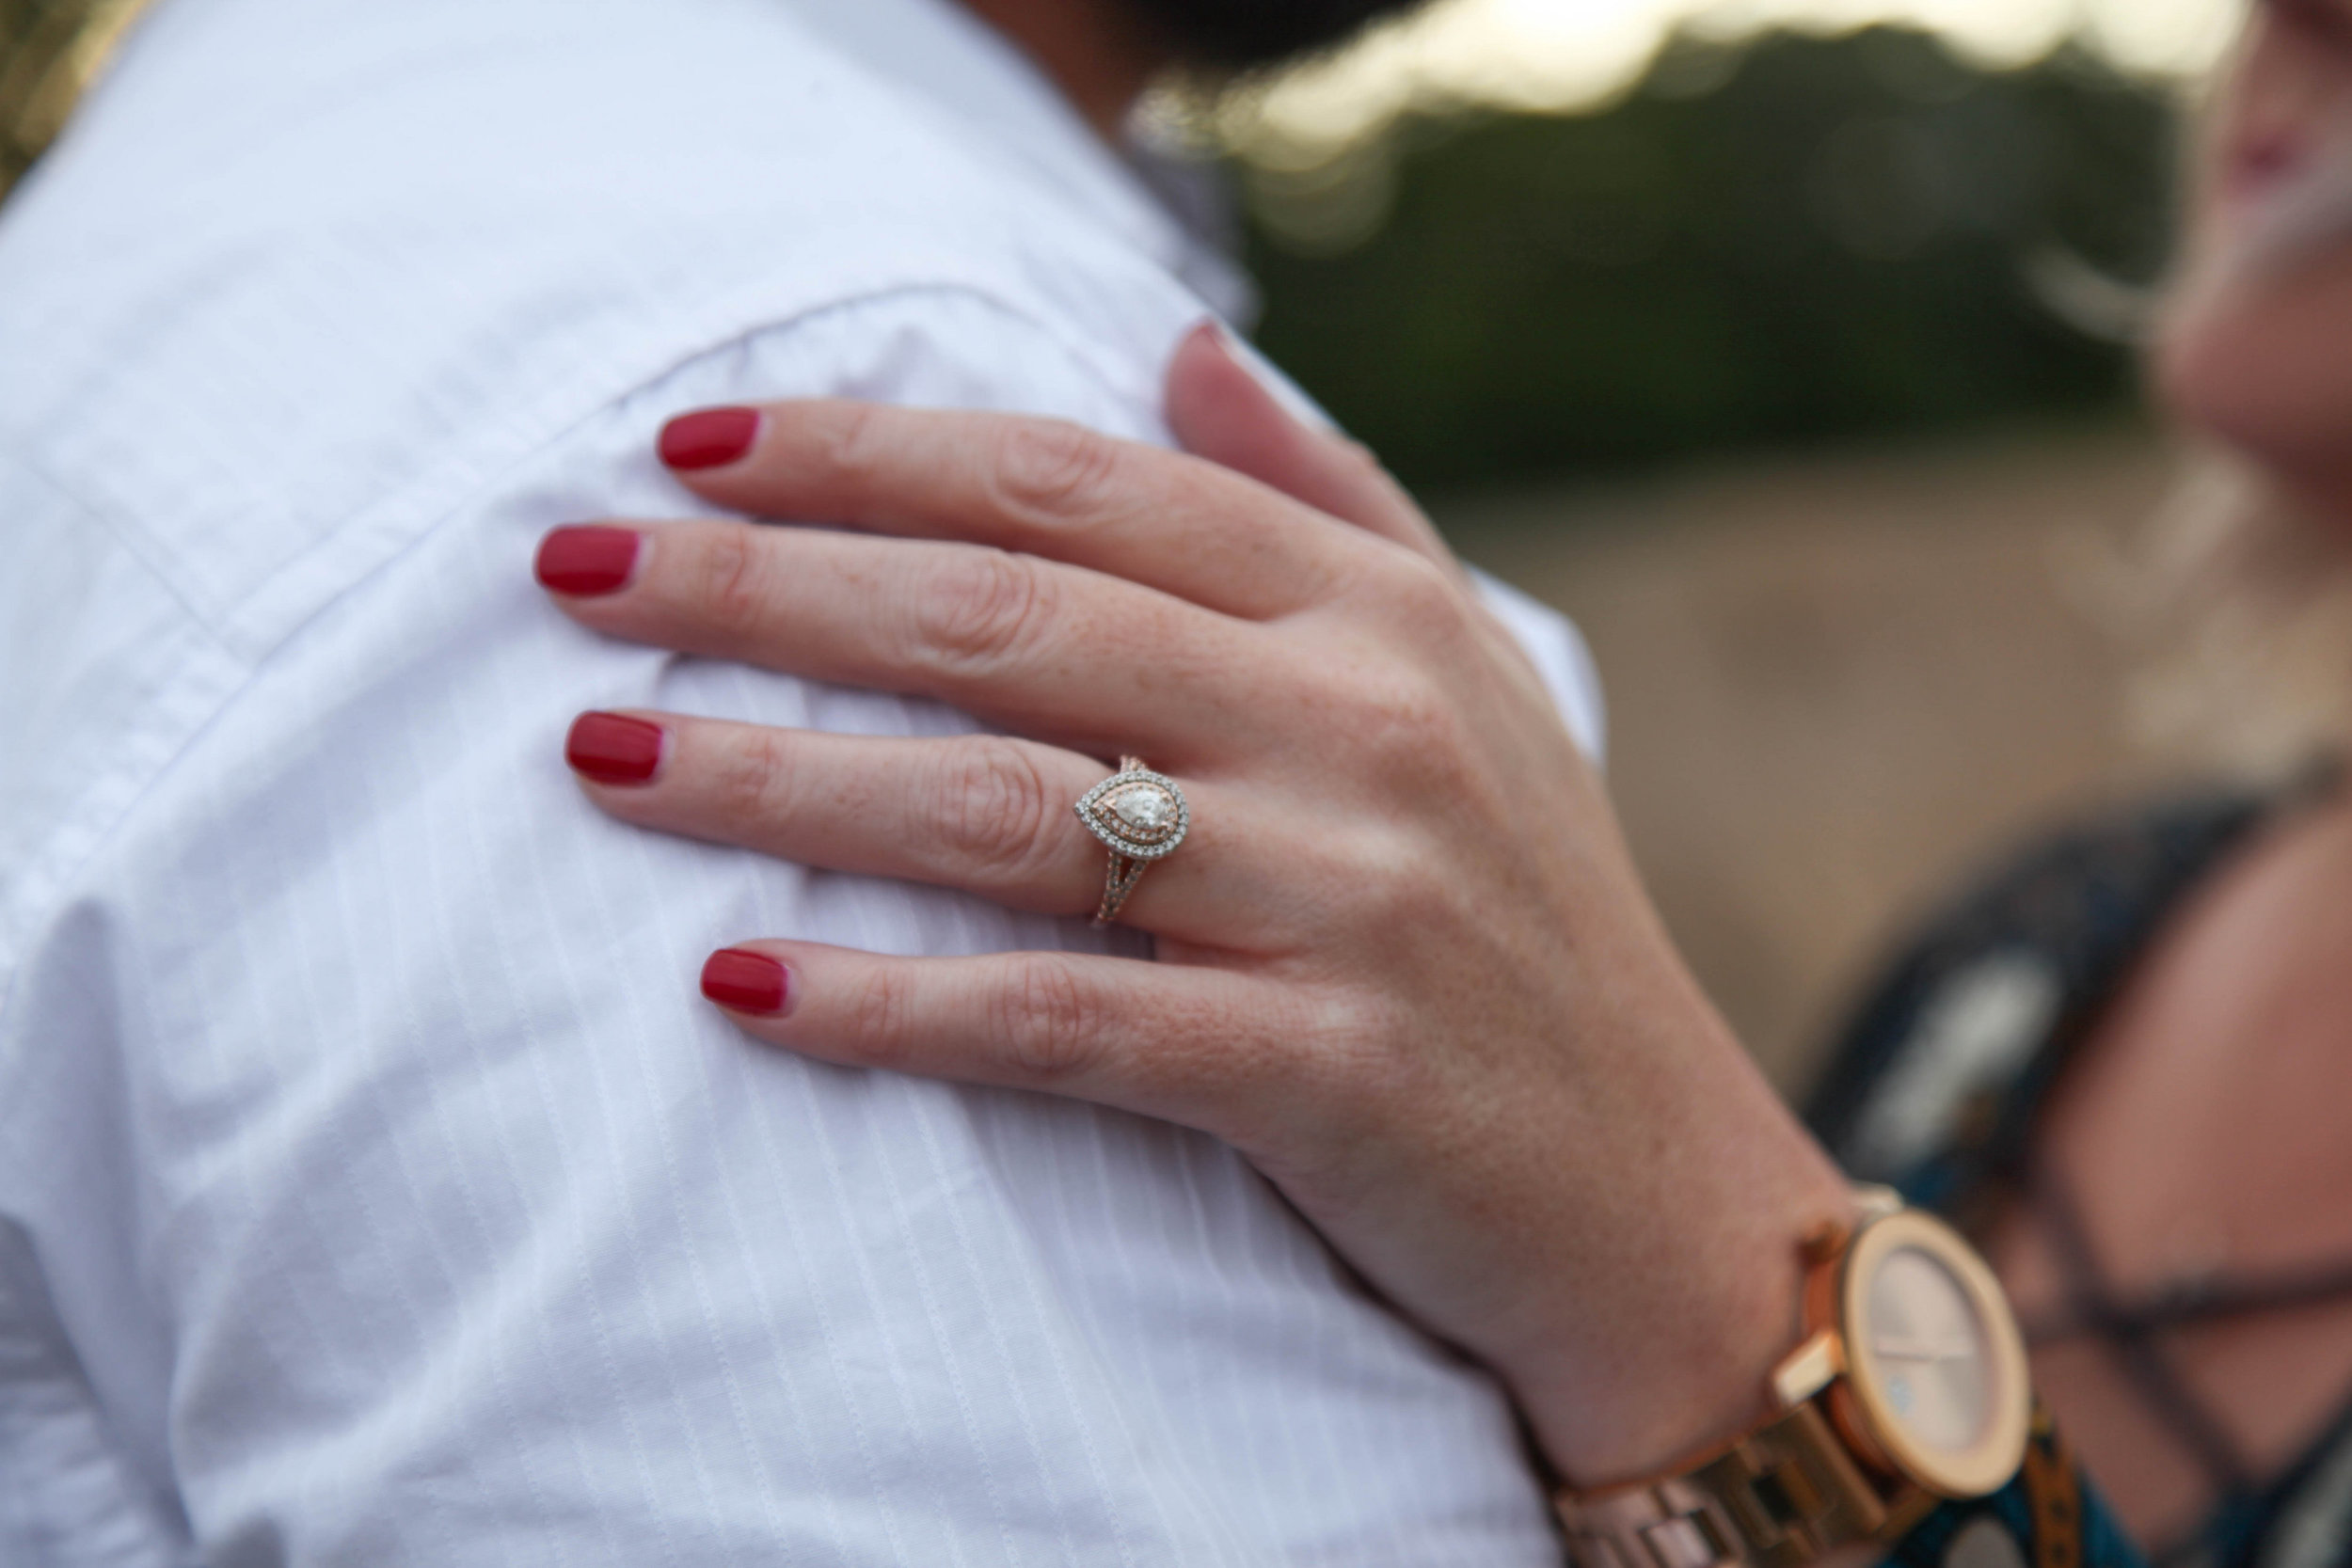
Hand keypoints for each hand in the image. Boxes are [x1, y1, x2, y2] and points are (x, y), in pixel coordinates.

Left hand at [534, 324, 1854, 1484]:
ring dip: (784, 778)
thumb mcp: (1464, 668)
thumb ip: (1324, 497)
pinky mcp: (1322, 1071)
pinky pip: (1062, 1019)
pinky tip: (742, 983)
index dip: (873, 452)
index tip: (694, 440)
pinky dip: (893, 1003)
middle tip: (576, 570)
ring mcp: (1345, 897)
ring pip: (1008, 808)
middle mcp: (1359, 727)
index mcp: (1373, 613)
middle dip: (767, 585)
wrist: (1656, 1191)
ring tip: (608, 755)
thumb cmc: (1527, 912)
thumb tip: (1178, 339)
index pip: (1079, 490)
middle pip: (1008, 621)